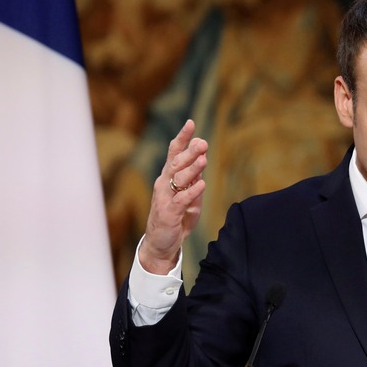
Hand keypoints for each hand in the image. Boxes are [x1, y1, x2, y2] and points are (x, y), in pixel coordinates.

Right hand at [140, 120, 207, 273]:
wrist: (162, 243)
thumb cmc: (177, 217)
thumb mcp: (189, 196)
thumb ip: (194, 179)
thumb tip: (202, 158)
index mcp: (169, 177)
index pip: (174, 153)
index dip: (182, 138)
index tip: (191, 123)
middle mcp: (164, 184)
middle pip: (176, 163)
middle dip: (190, 152)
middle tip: (203, 143)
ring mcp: (165, 198)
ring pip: (177, 179)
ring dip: (192, 169)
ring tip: (204, 160)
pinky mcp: (168, 213)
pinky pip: (180, 200)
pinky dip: (191, 192)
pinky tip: (202, 185)